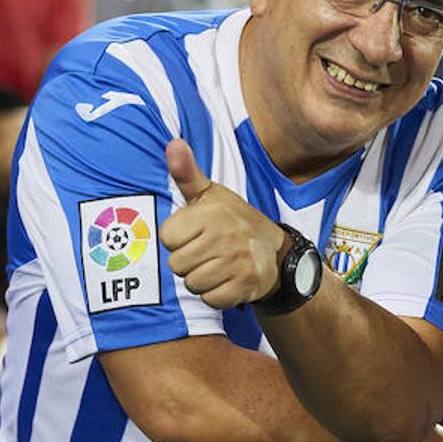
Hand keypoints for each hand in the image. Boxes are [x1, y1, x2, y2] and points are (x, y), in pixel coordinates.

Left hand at [159, 137, 284, 308]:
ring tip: (218, 265)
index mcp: (211, 212)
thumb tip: (173, 142)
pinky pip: (211, 299)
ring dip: (201, 279)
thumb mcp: (209, 194)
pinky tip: (228, 279)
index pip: (167, 238)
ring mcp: (237, 261)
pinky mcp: (246, 285)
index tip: (196, 232)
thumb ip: (186, 172)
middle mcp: (225, 235)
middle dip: (188, 261)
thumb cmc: (231, 221)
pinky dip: (216, 294)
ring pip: (192, 283)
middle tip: (208, 251)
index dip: (179, 238)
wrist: (275, 250)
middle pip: (176, 264)